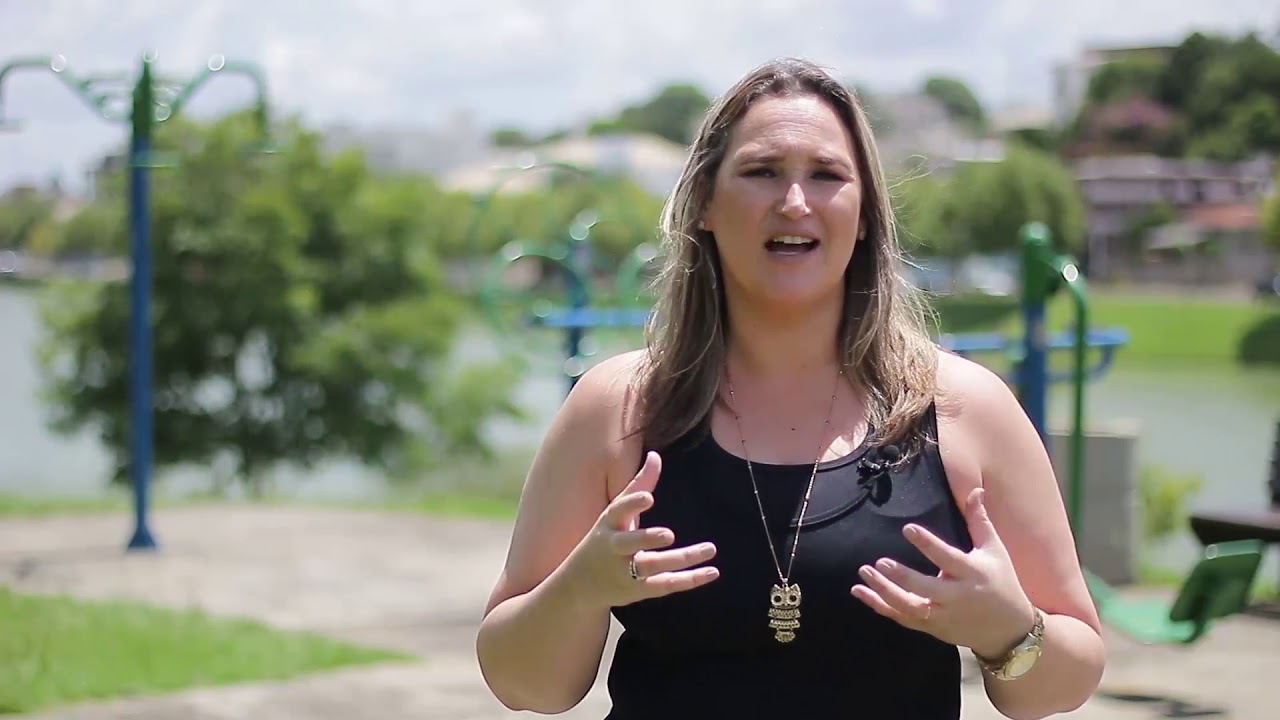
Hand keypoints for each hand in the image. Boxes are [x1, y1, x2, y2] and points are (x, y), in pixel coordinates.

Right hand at [566, 451, 719, 609]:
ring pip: (654, 566)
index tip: (648, 497)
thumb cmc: (604, 539)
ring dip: (682, 559)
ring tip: (709, 548)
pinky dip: (689, 580)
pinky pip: (666, 585)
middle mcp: (614, 549)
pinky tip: (712, 571)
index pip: (618, 511)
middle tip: (669, 534)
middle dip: (646, 539)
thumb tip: (655, 455)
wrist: (578, 585)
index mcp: (608, 525)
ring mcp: (625, 572)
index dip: (632, 504)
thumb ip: (638, 485)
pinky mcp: (638, 590)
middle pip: (629, 544)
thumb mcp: (616, 513)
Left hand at [851, 487, 1035, 658]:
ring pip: (910, 607)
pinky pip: (902, 618)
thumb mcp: (994, 550)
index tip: (907, 528)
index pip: (948, 558)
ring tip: (864, 573)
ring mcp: (943, 615)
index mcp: (973, 573)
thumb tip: (975, 489)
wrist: (1008, 629)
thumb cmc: (1000, 581)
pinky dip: (880, 607)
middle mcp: (957, 597)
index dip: (928, 544)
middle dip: (902, 577)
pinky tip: (859, 591)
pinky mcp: (932, 627)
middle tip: (879, 561)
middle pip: (926, 589)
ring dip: (884, 592)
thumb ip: (979, 521)